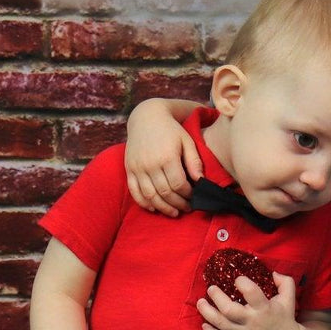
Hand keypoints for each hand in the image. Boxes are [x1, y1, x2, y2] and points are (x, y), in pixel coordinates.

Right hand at [125, 100, 202, 215]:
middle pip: (165, 192)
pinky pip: (134, 192)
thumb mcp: (187, 141)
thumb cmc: (171, 130)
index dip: (188, 194)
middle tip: (187, 208)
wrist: (146, 117)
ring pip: (150, 195)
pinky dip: (144, 203)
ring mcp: (138, 167)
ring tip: (174, 212)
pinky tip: (154, 208)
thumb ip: (194, 161)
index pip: (179, 184)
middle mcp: (150, 163)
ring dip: (163, 208)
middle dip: (178, 204)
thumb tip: (201, 181)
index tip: (194, 196)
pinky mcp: (129, 169)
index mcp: (167, 156)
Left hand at [197, 272, 299, 329]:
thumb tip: (272, 272)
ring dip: (207, 312)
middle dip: (217, 298)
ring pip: (221, 324)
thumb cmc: (285, 317)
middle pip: (229, 310)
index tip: (237, 278)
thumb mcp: (289, 298)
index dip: (242, 283)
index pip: (251, 293)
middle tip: (211, 288)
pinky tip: (204, 324)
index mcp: (264, 308)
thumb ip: (284, 282)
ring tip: (200, 302)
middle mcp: (252, 322)